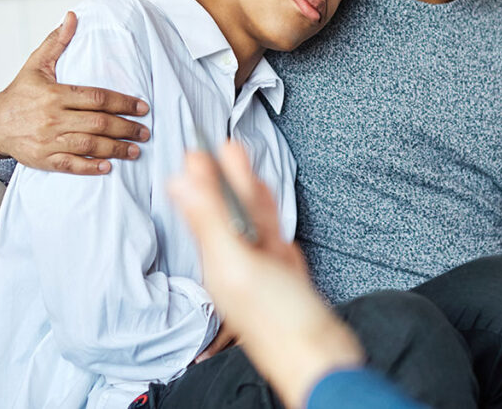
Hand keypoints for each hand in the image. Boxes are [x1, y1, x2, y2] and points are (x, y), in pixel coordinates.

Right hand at [0, 11, 151, 174]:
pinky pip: (70, 165)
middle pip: (98, 123)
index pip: (97, 98)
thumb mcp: (36, 64)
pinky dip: (89, 167)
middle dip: (126, 128)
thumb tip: (73, 17)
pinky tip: (108, 167)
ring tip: (135, 150)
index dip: (123, 103)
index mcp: (55, 94)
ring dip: (115, 149)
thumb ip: (57, 42)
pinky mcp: (43, 159)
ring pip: (88, 146)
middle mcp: (53, 118)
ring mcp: (48, 140)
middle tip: (145, 132)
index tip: (143, 107)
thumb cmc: (20, 93)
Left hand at [169, 142, 364, 408]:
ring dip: (242, 185)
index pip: (202, 212)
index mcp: (216, 263)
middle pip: (224, 210)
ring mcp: (261, 265)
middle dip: (219, 177)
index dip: (199, 180)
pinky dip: (264, 207)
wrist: (320, 356)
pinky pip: (270, 231)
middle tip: (213, 144)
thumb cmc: (278, 321)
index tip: (194, 150)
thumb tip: (180, 184)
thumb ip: (210, 221)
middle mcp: (235, 262)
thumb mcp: (237, 264)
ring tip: (235, 154)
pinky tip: (261, 190)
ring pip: (248, 216)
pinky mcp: (284, 269)